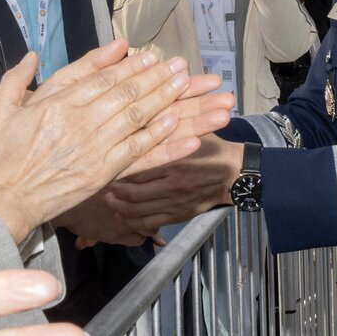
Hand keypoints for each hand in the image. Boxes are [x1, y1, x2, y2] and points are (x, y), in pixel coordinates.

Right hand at [0, 40, 217, 242]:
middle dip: (154, 77)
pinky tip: (177, 125)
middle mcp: (78, 123)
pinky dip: (158, 138)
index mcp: (56, 104)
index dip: (128, 66)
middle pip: (124, 94)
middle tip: (178, 65)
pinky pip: (137, 152)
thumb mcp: (0, 109)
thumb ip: (15, 78)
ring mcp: (92, 149)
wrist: (5, 201)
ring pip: (135, 118)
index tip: (149, 55)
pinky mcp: (102, 174)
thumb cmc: (1, 156)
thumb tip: (32, 55)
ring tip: (184, 84)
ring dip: (163, 99)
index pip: (101, 79)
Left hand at [104, 135, 243, 234]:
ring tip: (109, 200)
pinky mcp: (179, 215)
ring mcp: (175, 201)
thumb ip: (167, 125)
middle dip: (113, 188)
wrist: (234, 174)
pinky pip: (150, 223)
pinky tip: (123, 216)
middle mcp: (172, 182)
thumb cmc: (210, 147)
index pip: (136, 163)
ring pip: (137, 208)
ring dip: (119, 206)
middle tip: (102, 182)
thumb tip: (141, 112)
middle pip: (131, 189)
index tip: (104, 159)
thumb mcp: (191, 129)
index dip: (116, 163)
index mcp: (174, 158)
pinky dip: (133, 222)